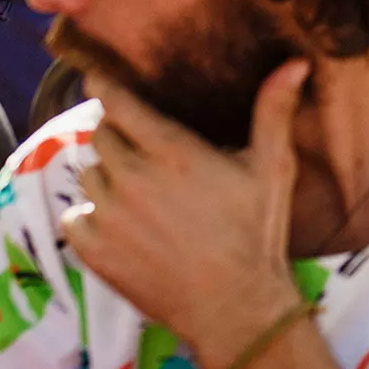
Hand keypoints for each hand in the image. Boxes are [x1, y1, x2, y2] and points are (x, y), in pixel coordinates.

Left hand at [62, 61, 310, 368]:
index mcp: (172, 151)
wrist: (234, 306)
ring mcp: (108, 215)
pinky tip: (119, 221)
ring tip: (136, 188)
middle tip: (143, 146)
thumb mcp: (273, 168)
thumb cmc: (256, 231)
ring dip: (106, 173)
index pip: (117, 103)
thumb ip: (274, 111)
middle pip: (101, 135)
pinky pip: (73, 215)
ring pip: (88, 174)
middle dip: (117, 134)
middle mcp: (131, 177)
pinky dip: (89, 214)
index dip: (104, 84)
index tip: (98, 75)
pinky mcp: (93, 249)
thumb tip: (295, 61)